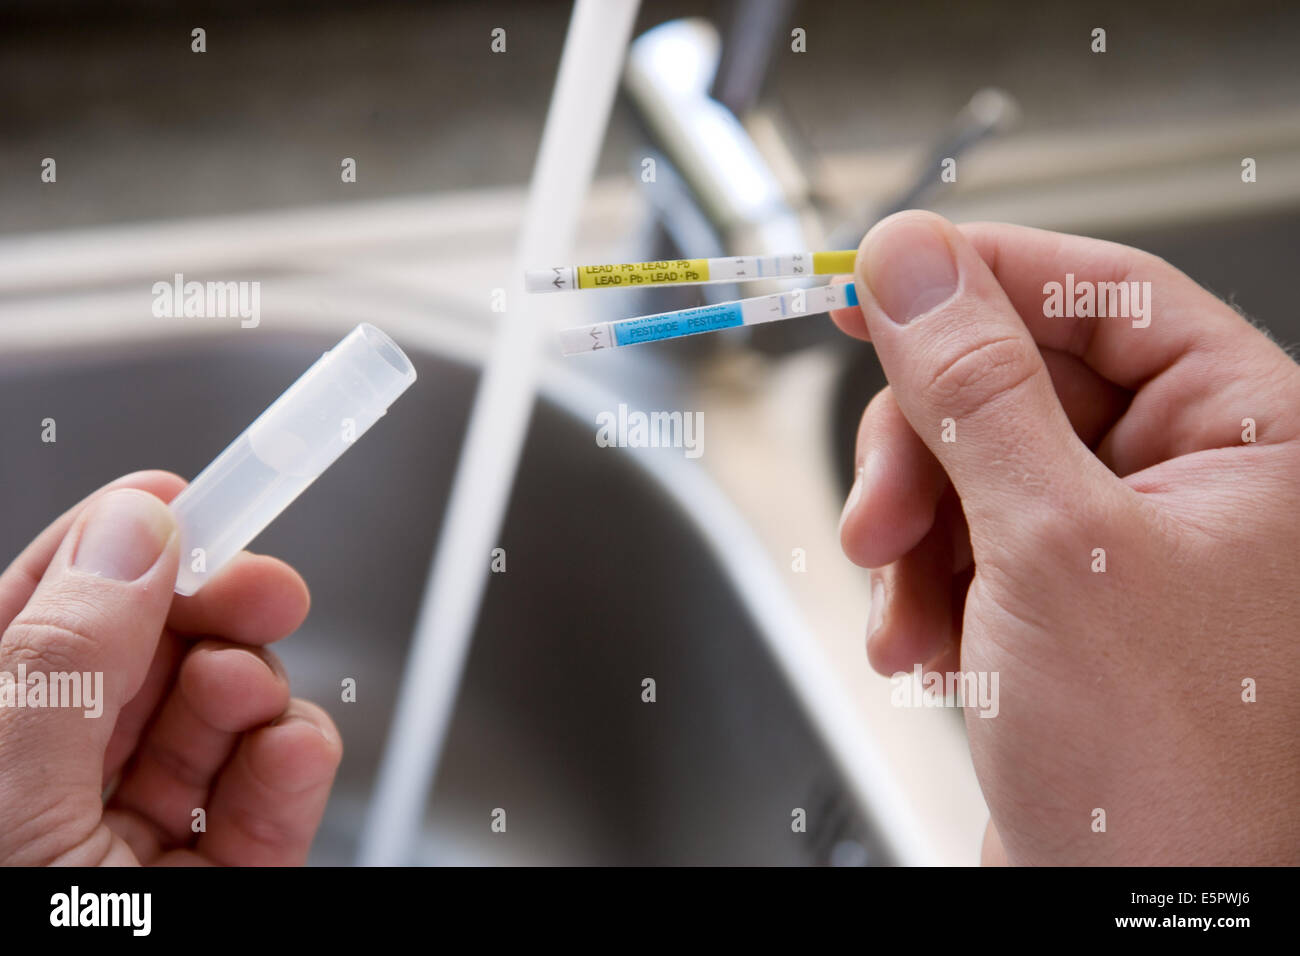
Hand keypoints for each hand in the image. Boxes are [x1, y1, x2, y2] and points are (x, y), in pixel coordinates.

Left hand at [0, 471, 341, 864]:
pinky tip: (292, 751)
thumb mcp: (9, 796)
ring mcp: (139, 841)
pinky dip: (298, 761)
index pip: (43, 616)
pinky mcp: (224, 878)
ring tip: (250, 695)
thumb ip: (67, 660)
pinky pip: (271, 795)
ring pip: (218, 719)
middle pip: (147, 658)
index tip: (183, 501)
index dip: (112, 547)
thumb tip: (131, 532)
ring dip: (255, 687)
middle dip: (214, 613)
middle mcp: (56, 790)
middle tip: (263, 590)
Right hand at [831, 211, 1299, 864]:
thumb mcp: (1053, 548)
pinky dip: (921, 586)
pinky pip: (963, 539)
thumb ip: (976, 389)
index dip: (979, 275)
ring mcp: (1122, 541)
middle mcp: (1193, 478)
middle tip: (882, 511)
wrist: (1130, 923)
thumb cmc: (1166, 769)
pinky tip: (921, 648)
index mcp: (1250, 435)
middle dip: (926, 450)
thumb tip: (913, 263)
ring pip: (972, 463)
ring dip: (912, 534)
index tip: (877, 277)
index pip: (1101, 293)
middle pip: (1016, 380)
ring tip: (906, 610)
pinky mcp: (1061, 599)